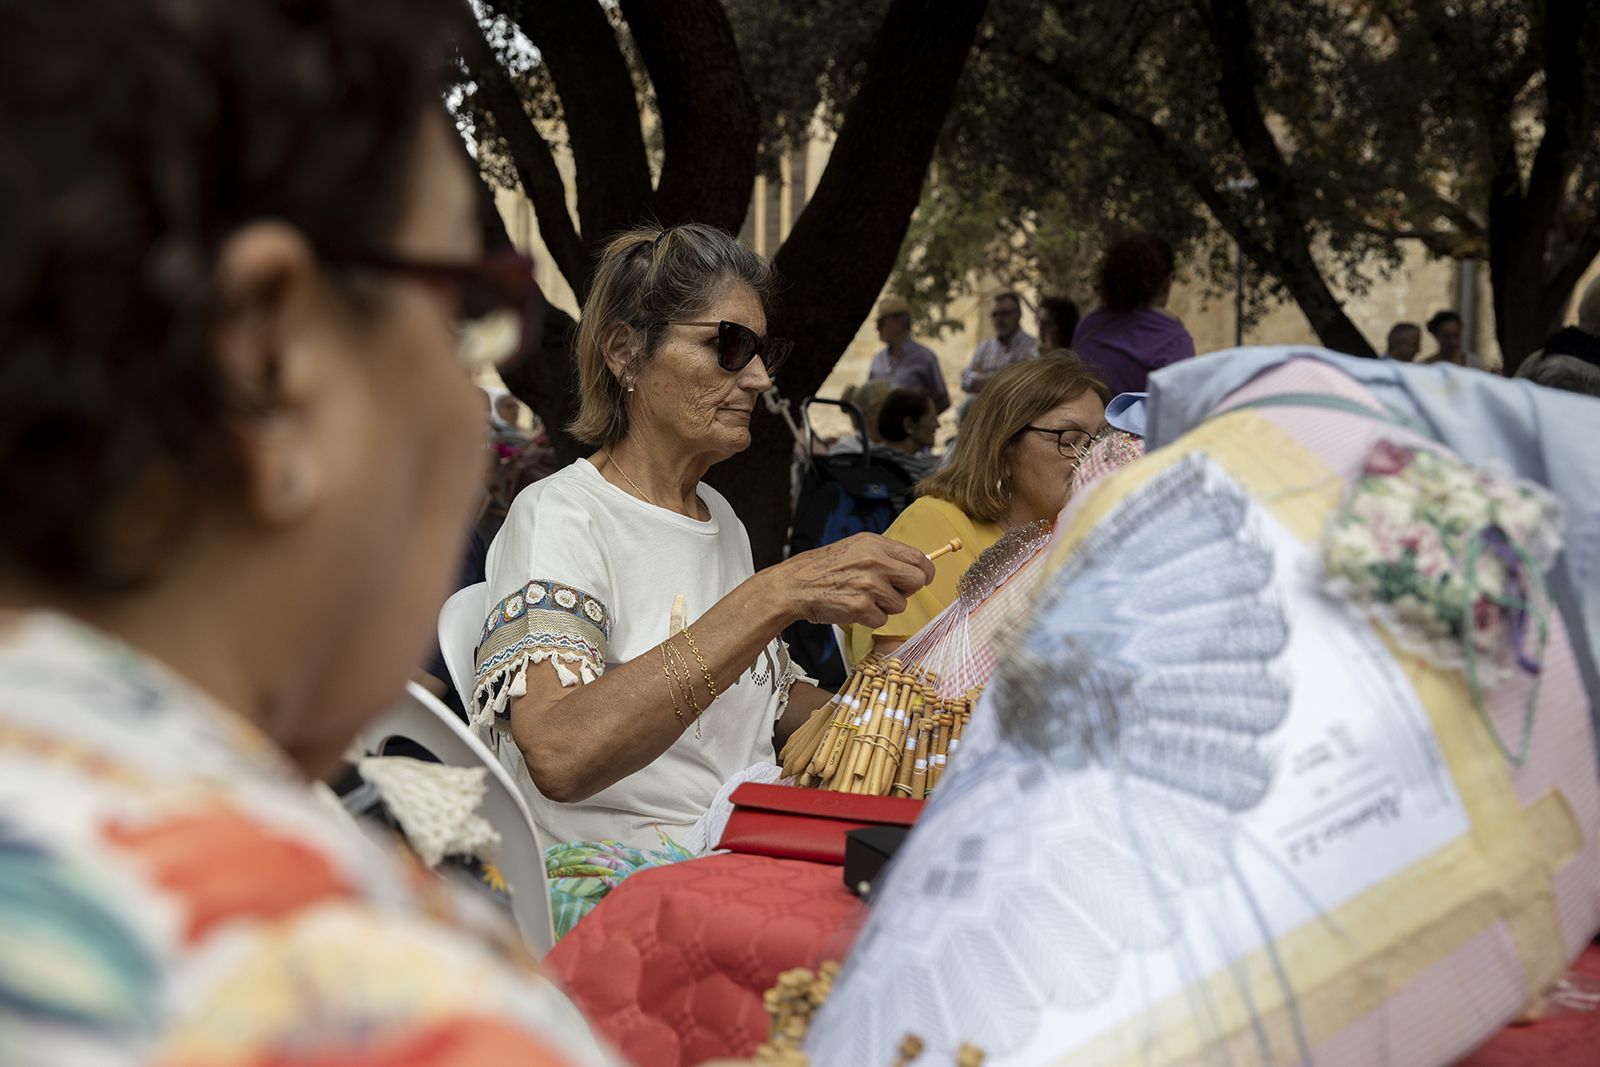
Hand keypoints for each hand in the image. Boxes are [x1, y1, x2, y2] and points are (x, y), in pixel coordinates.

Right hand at [768, 533, 934, 628]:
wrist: (795, 585)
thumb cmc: (824, 568)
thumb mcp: (855, 548)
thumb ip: (885, 554)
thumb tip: (916, 565)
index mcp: (875, 544)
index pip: (918, 558)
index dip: (924, 572)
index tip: (921, 578)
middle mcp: (875, 562)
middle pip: (917, 581)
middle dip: (908, 590)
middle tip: (891, 592)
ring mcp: (868, 585)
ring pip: (900, 604)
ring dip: (885, 606)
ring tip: (863, 598)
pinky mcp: (860, 607)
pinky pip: (882, 620)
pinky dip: (870, 619)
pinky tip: (854, 608)